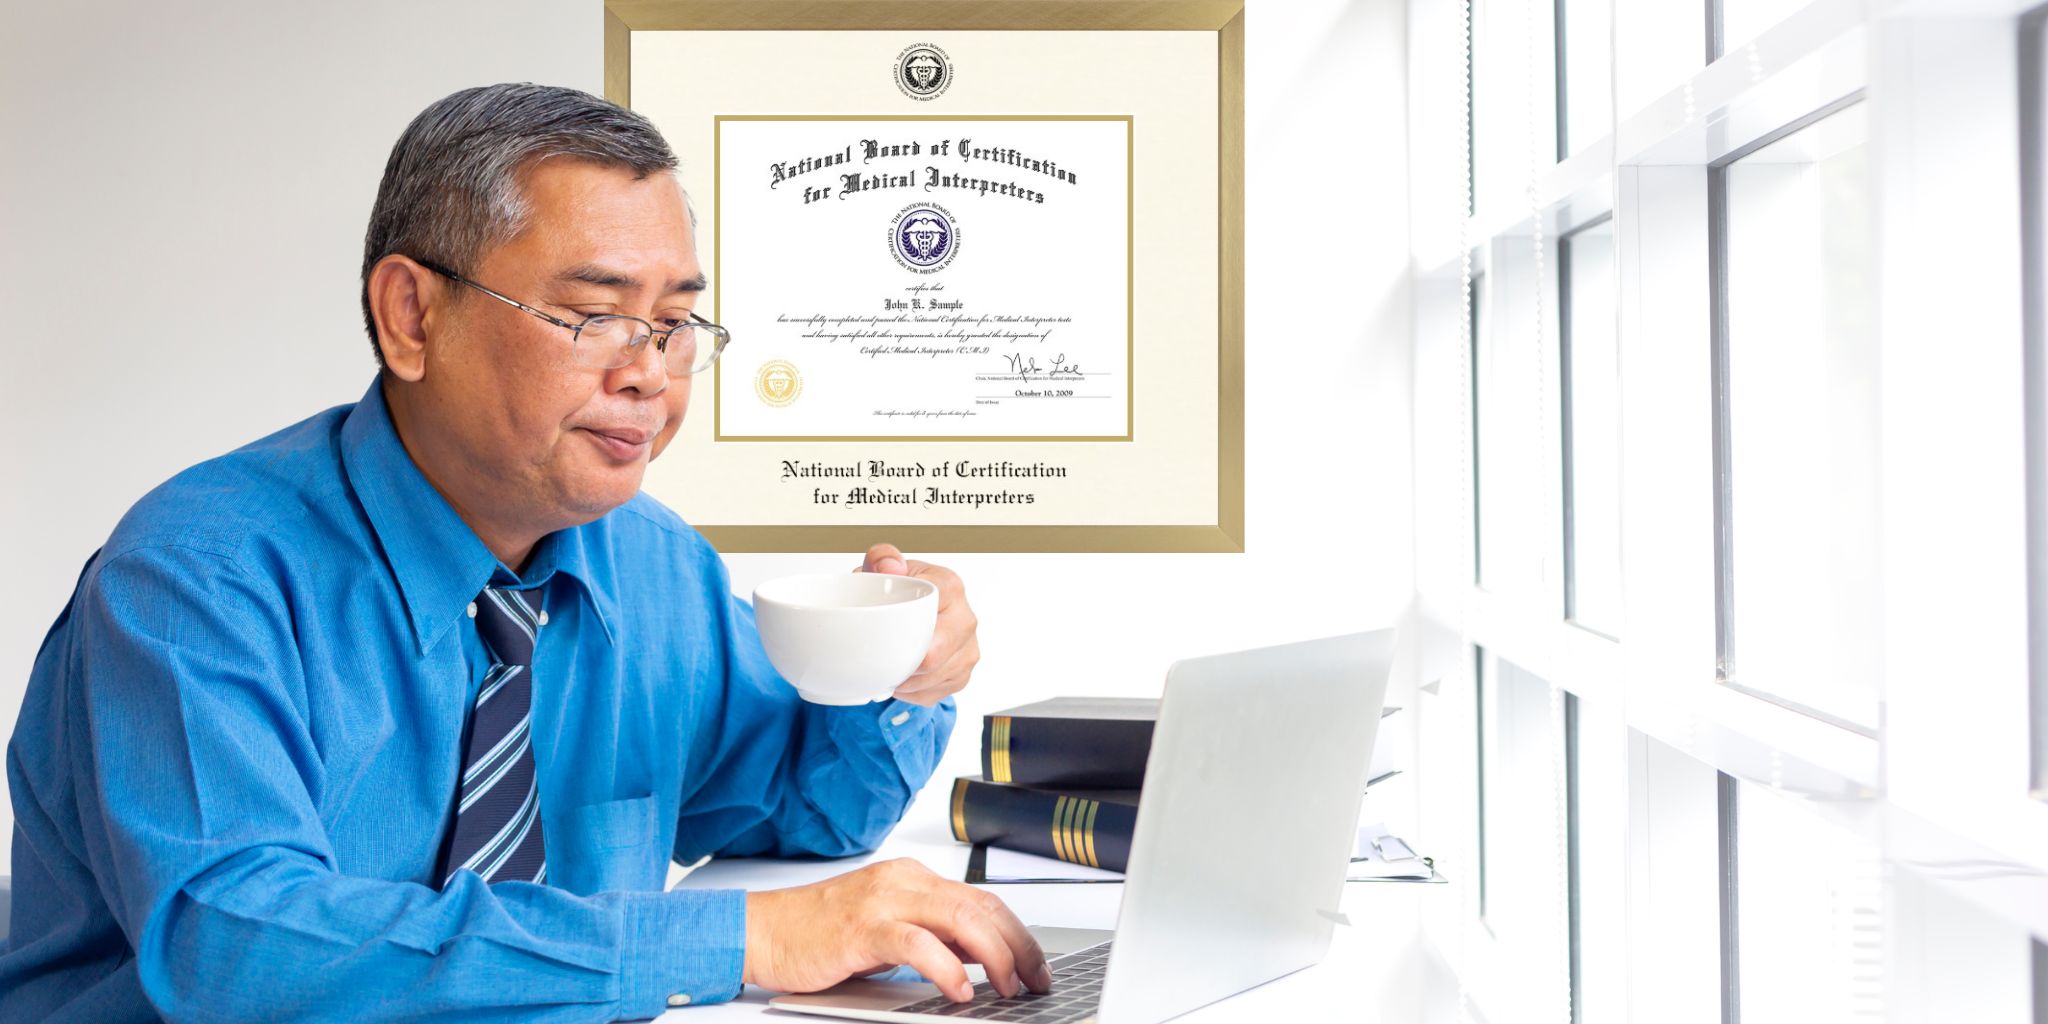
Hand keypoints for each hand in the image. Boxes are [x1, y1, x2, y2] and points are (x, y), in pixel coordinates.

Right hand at [742, 858, 1053, 1001]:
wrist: (762, 931)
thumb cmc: (818, 934)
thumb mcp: (887, 931)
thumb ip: (932, 936)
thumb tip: (980, 958)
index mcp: (913, 879)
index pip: (982, 900)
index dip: (1017, 933)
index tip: (1036, 964)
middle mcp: (904, 882)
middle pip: (982, 907)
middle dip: (1018, 947)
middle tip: (1034, 981)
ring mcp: (884, 901)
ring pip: (961, 919)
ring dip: (994, 957)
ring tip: (1007, 988)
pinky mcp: (863, 927)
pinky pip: (918, 944)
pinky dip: (947, 969)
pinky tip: (961, 991)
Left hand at [859, 543, 978, 706]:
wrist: (913, 614)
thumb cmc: (897, 592)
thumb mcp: (882, 568)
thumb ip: (881, 558)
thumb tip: (891, 567)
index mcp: (950, 587)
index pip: (935, 606)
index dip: (908, 623)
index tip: (885, 627)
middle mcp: (966, 619)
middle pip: (934, 654)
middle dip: (902, 660)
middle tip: (878, 657)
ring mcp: (968, 651)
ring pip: (931, 679)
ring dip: (903, 679)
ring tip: (886, 666)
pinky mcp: (963, 675)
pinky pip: (932, 693)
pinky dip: (909, 692)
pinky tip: (900, 678)